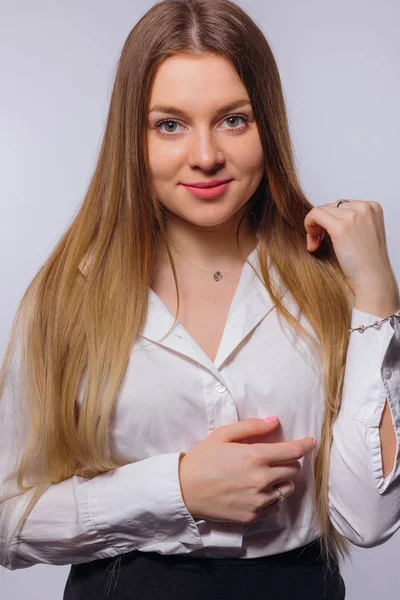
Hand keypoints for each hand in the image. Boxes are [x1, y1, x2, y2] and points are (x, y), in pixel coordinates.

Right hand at [178, 418, 315, 523]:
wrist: (184, 490)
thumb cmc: (202, 459)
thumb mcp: (223, 435)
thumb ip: (251, 427)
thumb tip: (275, 421)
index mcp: (255, 456)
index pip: (292, 451)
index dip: (305, 445)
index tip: (311, 442)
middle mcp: (261, 479)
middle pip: (293, 470)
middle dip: (289, 462)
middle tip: (275, 459)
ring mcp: (258, 500)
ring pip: (287, 489)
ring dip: (282, 481)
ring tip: (265, 476)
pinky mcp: (253, 515)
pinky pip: (275, 506)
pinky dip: (272, 497)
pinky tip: (257, 491)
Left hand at [304, 199, 398, 300]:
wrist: (373, 280)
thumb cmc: (367, 263)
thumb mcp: (363, 233)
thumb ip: (350, 221)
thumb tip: (325, 215)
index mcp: (372, 207)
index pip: (342, 205)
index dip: (330, 220)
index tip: (327, 236)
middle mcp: (364, 207)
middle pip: (330, 206)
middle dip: (321, 224)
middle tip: (318, 243)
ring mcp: (353, 216)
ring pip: (320, 210)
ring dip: (314, 228)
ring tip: (316, 245)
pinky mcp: (340, 227)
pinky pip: (314, 215)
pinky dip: (308, 227)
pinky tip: (312, 245)